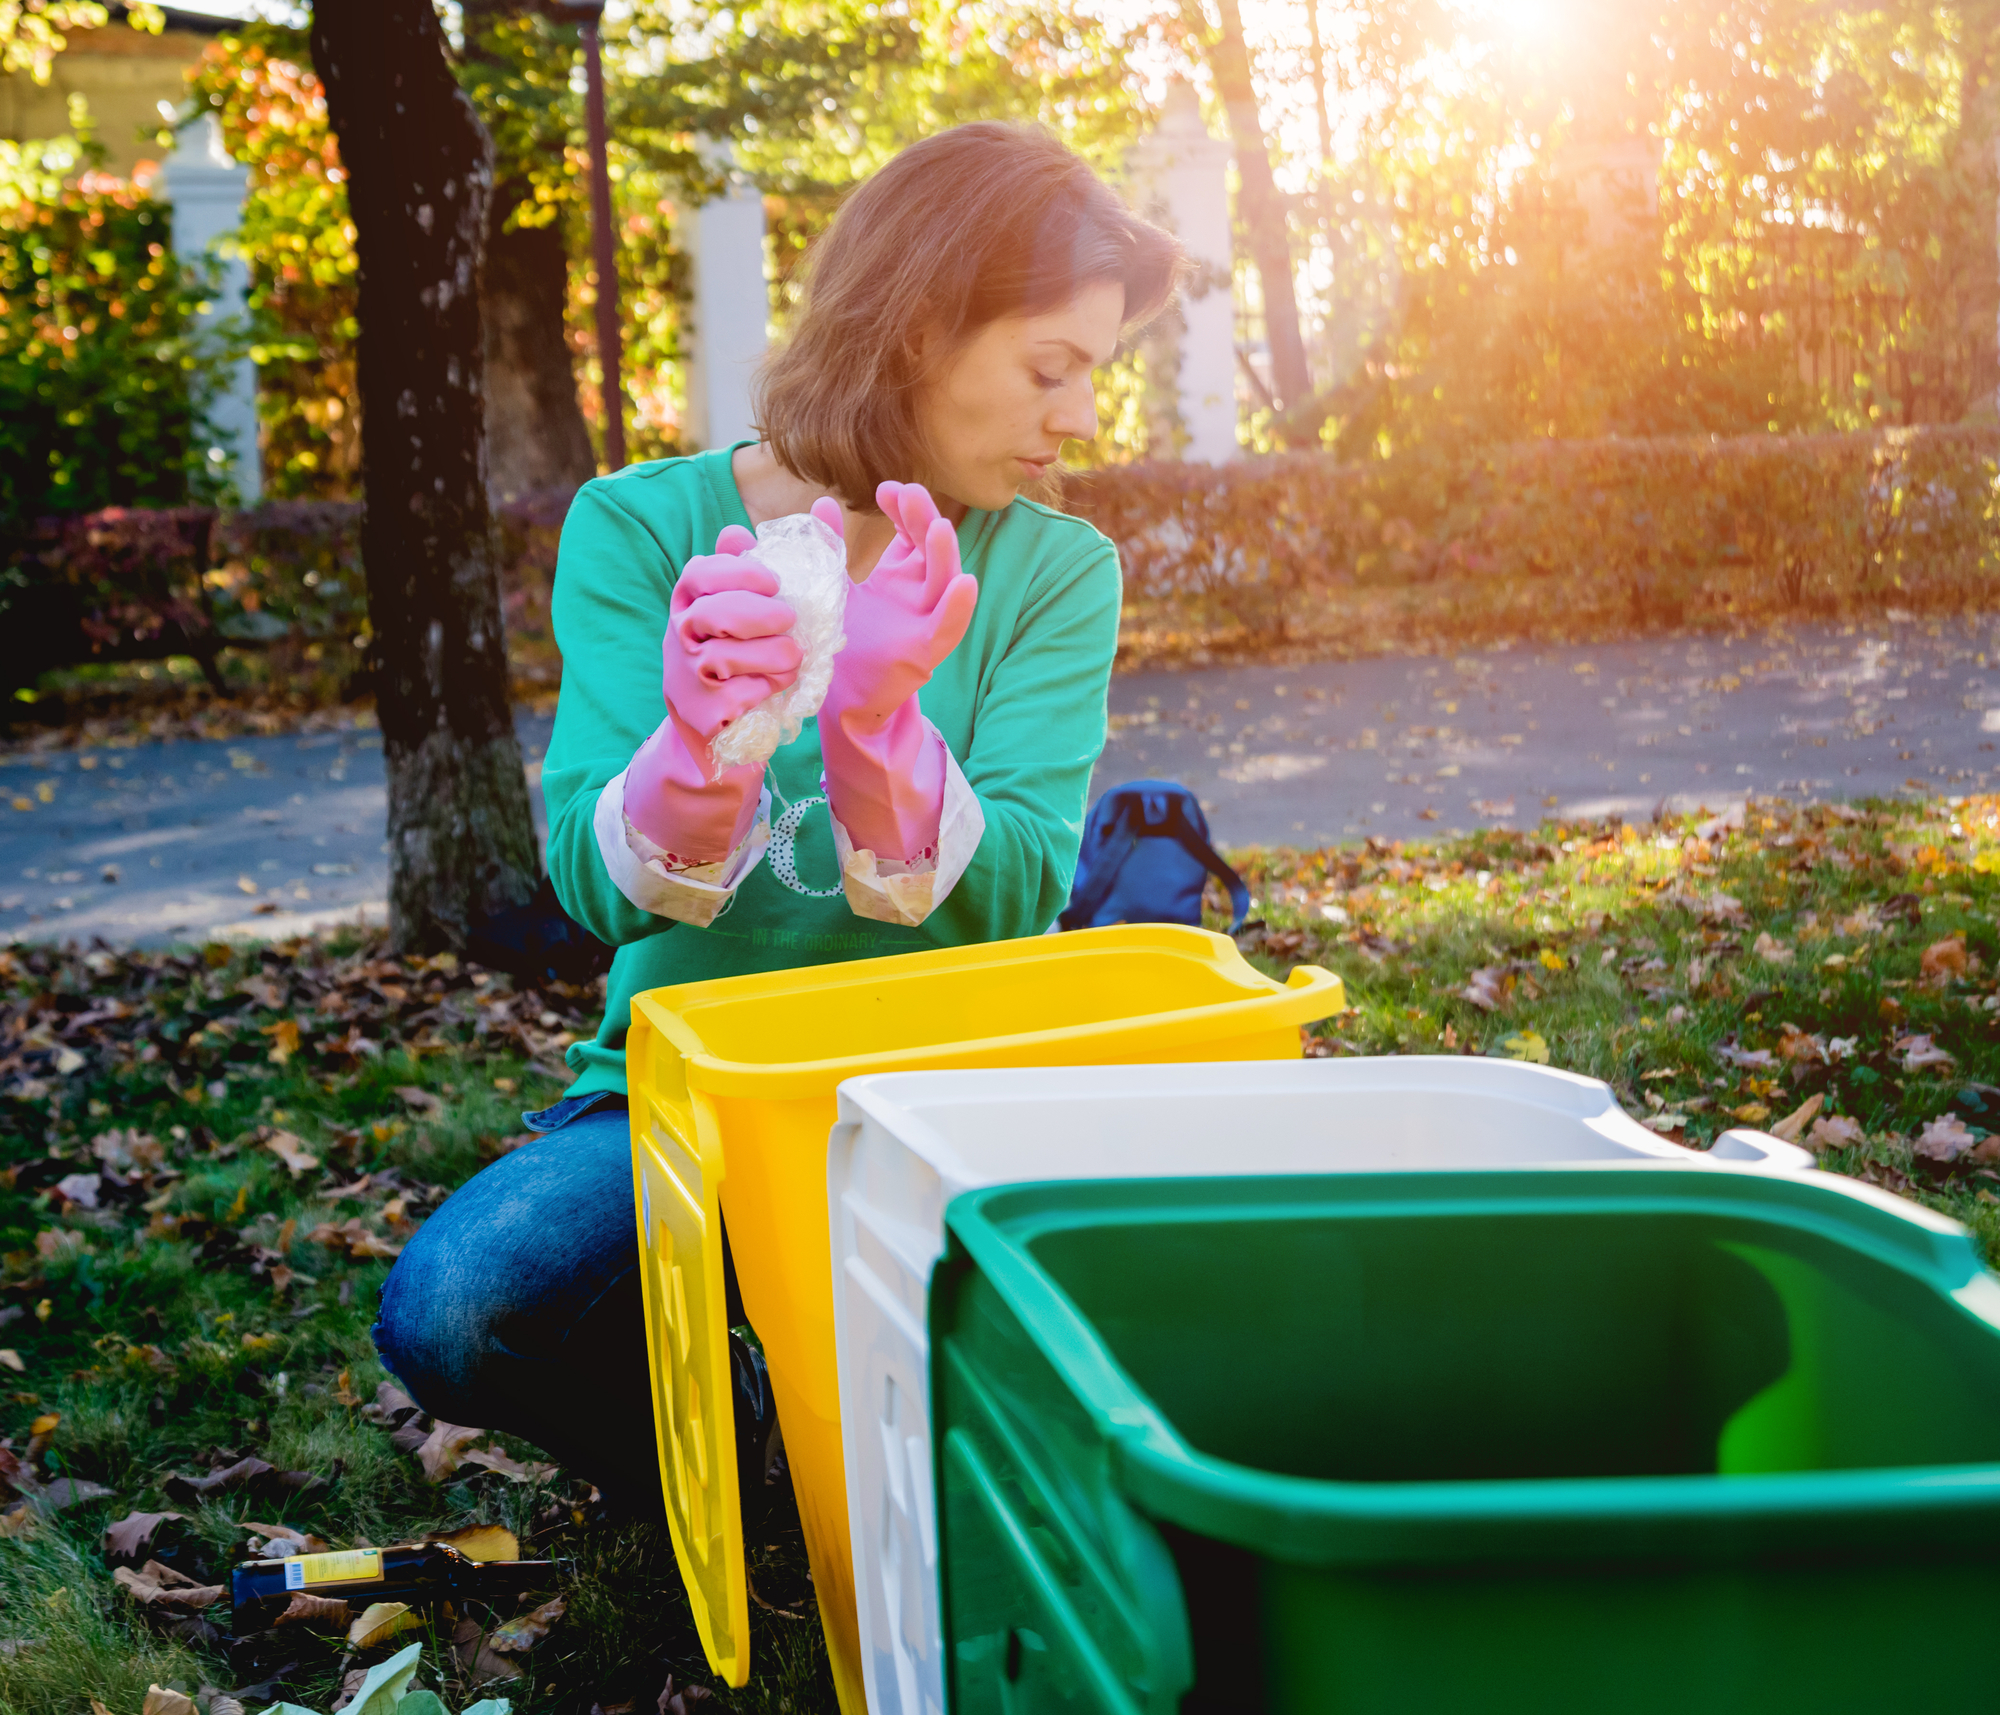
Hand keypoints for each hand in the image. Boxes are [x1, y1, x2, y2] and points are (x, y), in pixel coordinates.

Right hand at [662, 524, 801, 743]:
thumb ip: (787, 558)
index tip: (774, 582)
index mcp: (691, 598)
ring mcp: (687, 673)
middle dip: (759, 615)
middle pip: (713, 615)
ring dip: (773, 656)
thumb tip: (825, 506)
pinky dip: (766, 688)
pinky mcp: (701, 710)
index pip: (701, 574)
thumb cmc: (743, 645)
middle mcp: (681, 632)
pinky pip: (738, 695)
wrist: (716, 714)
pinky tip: (775, 685)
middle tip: (789, 619)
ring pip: (727, 657)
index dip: (738, 574)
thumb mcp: (756, 599)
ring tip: (793, 657)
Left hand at [823, 482, 977, 731]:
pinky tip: (967, 583)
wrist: (839, 699)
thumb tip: (822, 503)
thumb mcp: (833, 588)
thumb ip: (829, 550)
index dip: (903, 508)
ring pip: (944, 582)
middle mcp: (918, 594)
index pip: (910, 532)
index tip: (886, 489)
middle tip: (909, 493)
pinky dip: (959, 608)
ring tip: (939, 528)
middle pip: (930, 548)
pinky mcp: (925, 654)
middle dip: (922, 519)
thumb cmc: (842, 645)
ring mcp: (925, 622)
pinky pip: (949, 628)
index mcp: (898, 576)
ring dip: (945, 554)